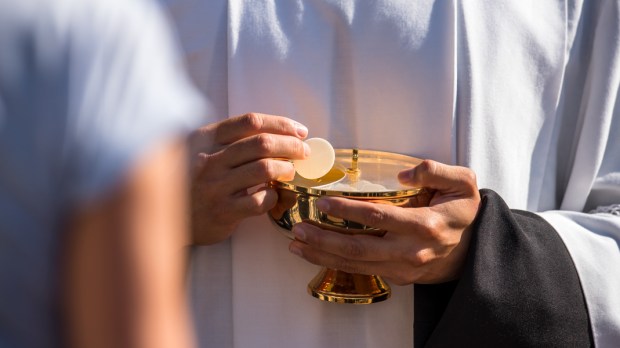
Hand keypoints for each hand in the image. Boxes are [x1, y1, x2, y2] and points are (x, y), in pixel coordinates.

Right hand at [190, 113, 308, 244]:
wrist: (168, 219)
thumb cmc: (192, 181)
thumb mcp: (201, 152)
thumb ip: (228, 141)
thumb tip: (277, 133)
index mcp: (205, 138)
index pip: (249, 122)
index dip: (280, 124)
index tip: (299, 131)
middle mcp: (209, 159)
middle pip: (262, 143)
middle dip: (291, 145)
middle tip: (303, 152)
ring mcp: (215, 186)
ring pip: (264, 169)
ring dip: (286, 169)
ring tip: (290, 171)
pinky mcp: (222, 211)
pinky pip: (259, 201)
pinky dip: (273, 196)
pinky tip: (273, 195)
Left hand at [288, 160, 480, 283]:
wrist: (473, 250)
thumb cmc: (462, 212)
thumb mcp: (463, 183)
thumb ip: (435, 171)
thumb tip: (404, 173)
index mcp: (425, 224)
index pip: (377, 217)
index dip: (347, 210)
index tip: (322, 203)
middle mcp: (410, 251)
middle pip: (358, 248)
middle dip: (323, 240)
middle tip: (297, 229)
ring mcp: (402, 268)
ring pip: (355, 264)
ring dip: (323, 256)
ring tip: (297, 245)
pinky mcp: (397, 277)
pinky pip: (362, 270)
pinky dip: (336, 263)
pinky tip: (317, 253)